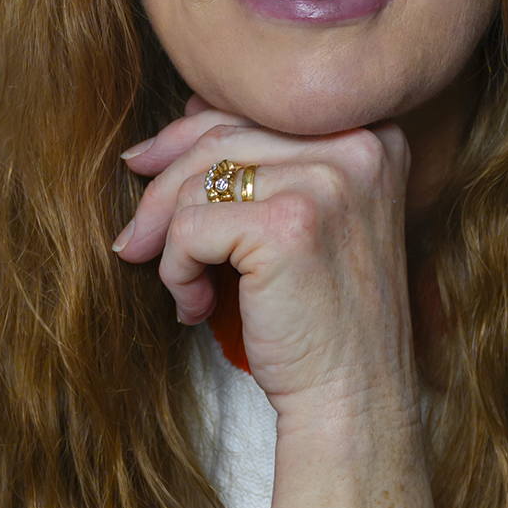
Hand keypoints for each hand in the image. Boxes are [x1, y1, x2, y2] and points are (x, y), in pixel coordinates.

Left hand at [116, 92, 419, 427]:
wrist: (355, 399)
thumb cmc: (325, 318)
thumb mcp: (310, 219)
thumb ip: (268, 160)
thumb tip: (186, 110)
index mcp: (373, 133)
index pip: (256, 108)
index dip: (188, 136)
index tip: (144, 168)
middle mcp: (360, 146)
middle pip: (220, 137)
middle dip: (161, 188)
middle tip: (134, 240)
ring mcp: (328, 182)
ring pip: (198, 182)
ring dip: (169, 240)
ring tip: (183, 288)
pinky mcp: (288, 225)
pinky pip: (190, 228)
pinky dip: (175, 272)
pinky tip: (196, 307)